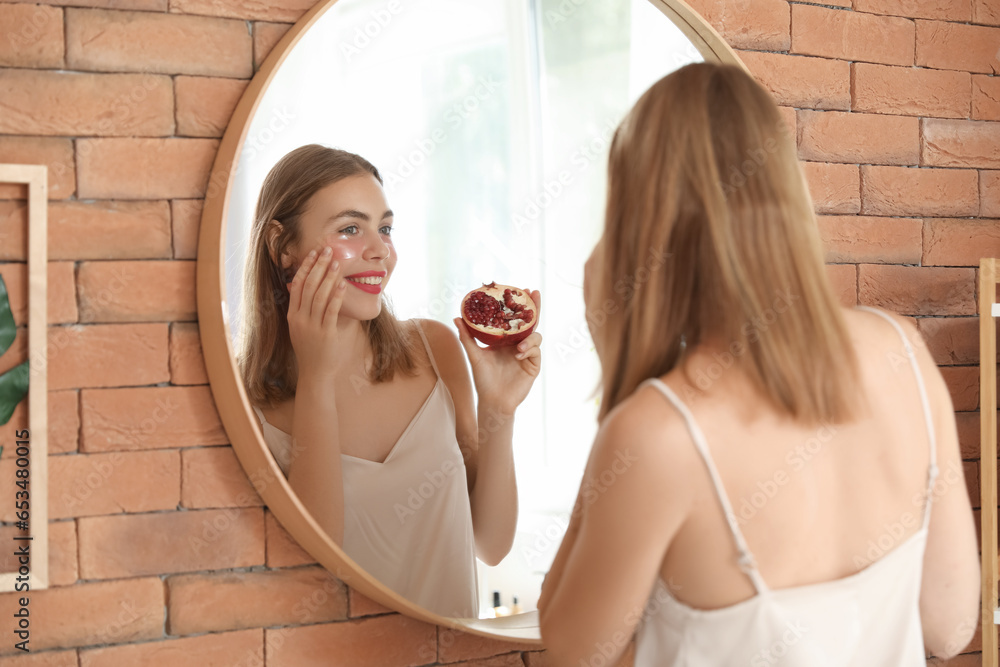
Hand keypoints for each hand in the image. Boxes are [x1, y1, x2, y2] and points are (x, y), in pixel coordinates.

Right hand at [285, 246, 347, 375]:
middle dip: (318, 266)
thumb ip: (302, 309)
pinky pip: (331, 311)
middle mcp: (300, 319)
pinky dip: (336, 296)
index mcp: (292, 315)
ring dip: (329, 277)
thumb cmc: (311, 349)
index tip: (313, 253)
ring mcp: (312, 326)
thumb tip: (305, 288)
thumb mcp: (300, 328)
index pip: (297, 285)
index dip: (305, 267)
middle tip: (327, 250)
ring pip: (319, 296)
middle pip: (308, 286)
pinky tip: (342, 285)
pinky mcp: (325, 333)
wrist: (314, 373)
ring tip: (337, 263)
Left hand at [453, 289, 541, 412]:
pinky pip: (536, 351)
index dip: (519, 304)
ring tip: (518, 347)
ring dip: (529, 337)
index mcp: (506, 340)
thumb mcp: (474, 355)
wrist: (493, 401)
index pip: (514, 319)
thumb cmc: (483, 379)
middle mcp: (518, 344)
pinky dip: (529, 350)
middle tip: (534, 292)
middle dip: (534, 307)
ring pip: (535, 336)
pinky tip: (519, 356)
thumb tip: (456, 317)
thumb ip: (467, 337)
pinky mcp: (533, 365)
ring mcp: (528, 354)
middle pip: (530, 322)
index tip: (520, 288)